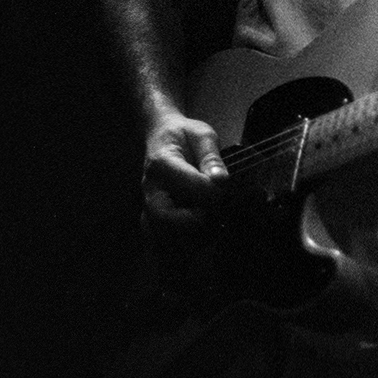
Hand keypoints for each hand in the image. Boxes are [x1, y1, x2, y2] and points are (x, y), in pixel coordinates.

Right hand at [141, 110, 228, 247]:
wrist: (162, 138)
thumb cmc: (183, 135)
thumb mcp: (201, 134)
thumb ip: (211, 156)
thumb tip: (221, 180)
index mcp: (162, 164)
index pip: (187, 185)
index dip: (212, 192)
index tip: (227, 190)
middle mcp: (151, 190)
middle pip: (164, 218)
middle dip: (196, 222)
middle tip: (218, 213)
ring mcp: (150, 207)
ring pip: (163, 235)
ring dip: (193, 236)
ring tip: (215, 222)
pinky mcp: (155, 219)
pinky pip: (165, 241)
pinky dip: (187, 242)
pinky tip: (207, 231)